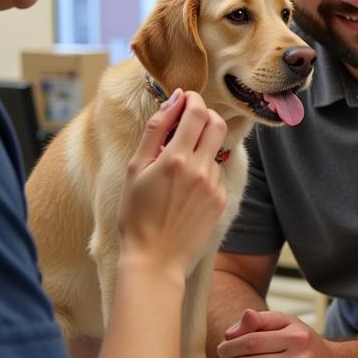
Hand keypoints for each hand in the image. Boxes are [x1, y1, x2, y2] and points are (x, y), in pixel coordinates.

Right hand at [117, 90, 227, 275]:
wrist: (155, 258)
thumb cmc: (136, 214)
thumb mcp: (135, 169)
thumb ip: (156, 131)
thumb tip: (174, 100)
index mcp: (176, 158)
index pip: (197, 112)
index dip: (192, 99)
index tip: (185, 98)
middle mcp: (201, 169)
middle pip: (217, 124)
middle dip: (205, 115)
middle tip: (189, 122)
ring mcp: (214, 186)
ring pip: (216, 151)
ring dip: (201, 149)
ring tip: (177, 171)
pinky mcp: (221, 200)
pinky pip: (217, 174)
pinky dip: (204, 172)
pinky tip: (185, 191)